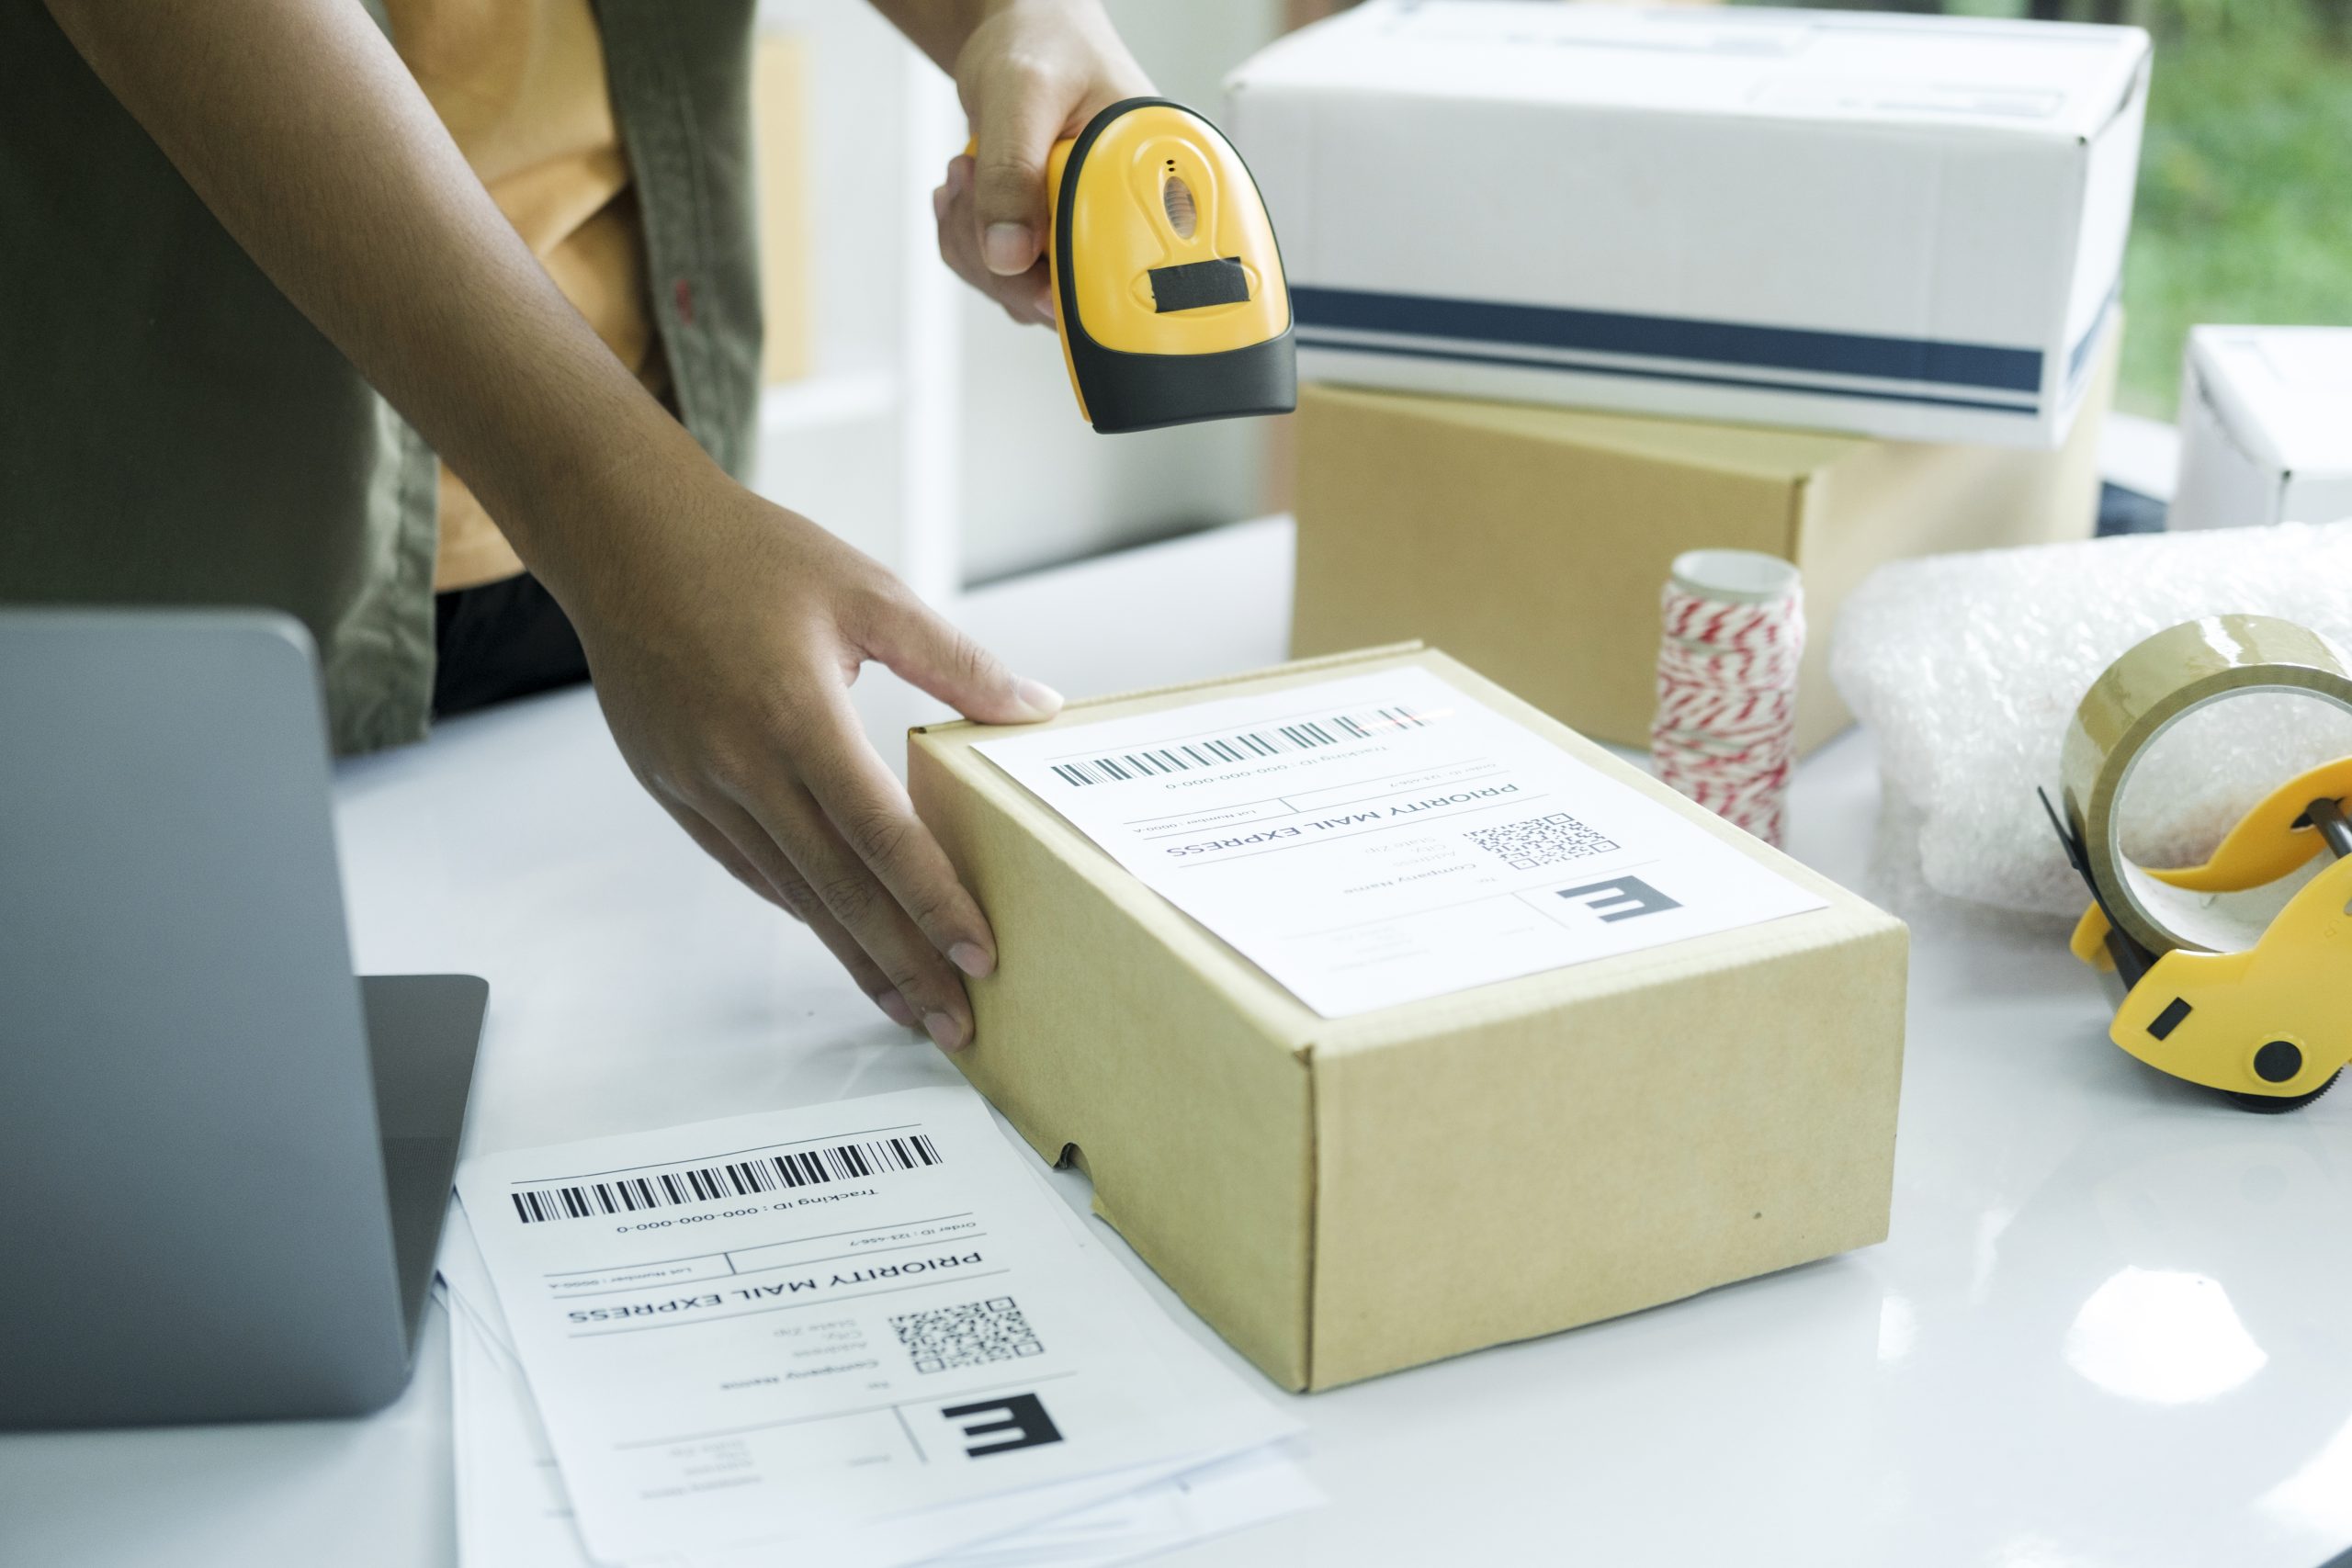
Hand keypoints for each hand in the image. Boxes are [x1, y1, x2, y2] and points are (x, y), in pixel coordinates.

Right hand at [571, 477, 1062, 1048]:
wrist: (621, 537)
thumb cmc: (746, 553)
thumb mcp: (868, 592)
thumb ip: (956, 662)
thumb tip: (1035, 706)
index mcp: (796, 717)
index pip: (882, 837)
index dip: (934, 905)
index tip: (979, 958)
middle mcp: (742, 766)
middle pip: (838, 891)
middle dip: (904, 966)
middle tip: (957, 1025)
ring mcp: (700, 785)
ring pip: (790, 894)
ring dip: (853, 955)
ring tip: (908, 1005)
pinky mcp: (673, 790)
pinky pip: (748, 868)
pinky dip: (798, 908)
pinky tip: (839, 937)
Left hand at [928, 0, 1151, 324]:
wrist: (1020, 35)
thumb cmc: (1043, 42)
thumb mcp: (1024, 92)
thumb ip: (1014, 171)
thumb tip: (1009, 256)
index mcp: (1153, 178)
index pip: (1135, 274)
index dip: (1082, 293)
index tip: (1032, 276)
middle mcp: (1126, 218)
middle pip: (1072, 300)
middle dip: (1001, 261)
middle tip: (975, 187)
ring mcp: (1085, 237)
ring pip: (1024, 296)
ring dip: (975, 249)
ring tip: (970, 176)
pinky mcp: (1050, 245)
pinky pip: (1002, 278)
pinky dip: (968, 244)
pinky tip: (968, 193)